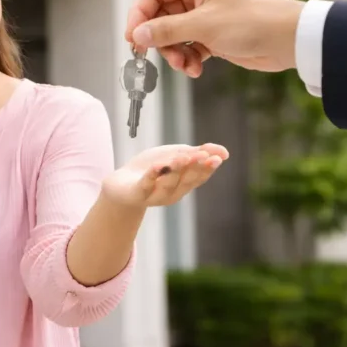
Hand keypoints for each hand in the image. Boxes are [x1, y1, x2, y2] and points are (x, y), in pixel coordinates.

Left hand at [101, 143, 228, 207]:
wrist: (122, 183)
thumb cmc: (153, 169)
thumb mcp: (176, 156)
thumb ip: (199, 153)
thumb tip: (224, 152)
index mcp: (184, 183)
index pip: (199, 176)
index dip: (208, 168)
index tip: (217, 158)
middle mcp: (173, 192)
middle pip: (186, 180)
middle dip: (194, 168)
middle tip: (202, 155)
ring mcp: (155, 195)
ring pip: (168, 184)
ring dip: (176, 171)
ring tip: (182, 158)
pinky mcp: (137, 194)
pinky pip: (146, 186)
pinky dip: (152, 177)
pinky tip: (157, 167)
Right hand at [124, 0, 304, 76]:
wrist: (288, 39)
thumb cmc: (252, 21)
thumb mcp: (202, 25)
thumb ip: (166, 30)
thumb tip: (139, 34)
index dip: (139, 13)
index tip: (133, 36)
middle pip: (161, 15)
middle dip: (159, 38)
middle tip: (155, 56)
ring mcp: (206, 14)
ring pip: (174, 34)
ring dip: (174, 52)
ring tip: (185, 65)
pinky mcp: (214, 34)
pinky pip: (189, 45)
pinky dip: (188, 58)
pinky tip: (196, 69)